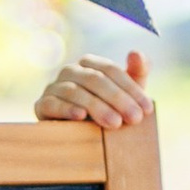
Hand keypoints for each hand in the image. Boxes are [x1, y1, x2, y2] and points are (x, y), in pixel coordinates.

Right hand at [35, 47, 152, 127]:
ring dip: (97, 107)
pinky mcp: (42, 105)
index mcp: (90, 64)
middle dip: (118, 99)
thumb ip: (137, 73)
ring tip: (115, 123)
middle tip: (134, 118)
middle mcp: (70, 71)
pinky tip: (81, 117)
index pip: (111, 70)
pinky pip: (52, 104)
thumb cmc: (108, 110)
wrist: (80, 136)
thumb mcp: (126, 94)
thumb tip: (136, 54)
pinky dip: (66, 109)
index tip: (147, 109)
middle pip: (95, 79)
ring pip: (75, 92)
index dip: (131, 88)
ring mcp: (53, 87)